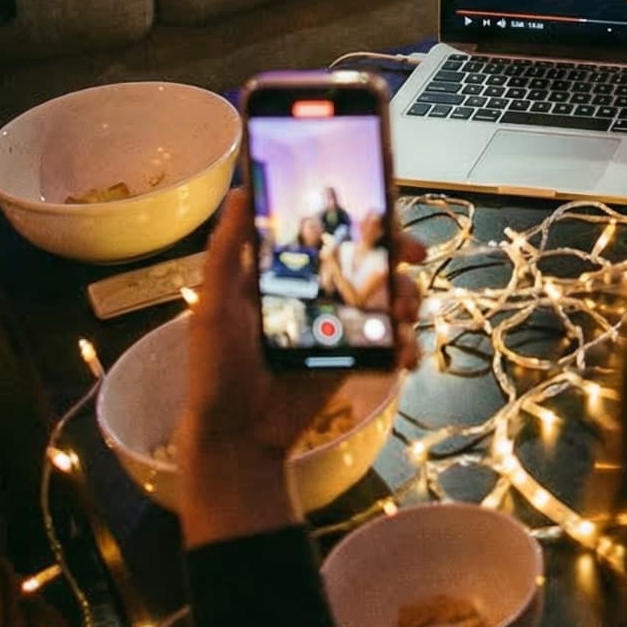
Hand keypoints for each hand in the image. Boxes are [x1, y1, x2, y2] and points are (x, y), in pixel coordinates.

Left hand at [177, 190, 423, 547]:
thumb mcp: (213, 306)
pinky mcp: (357, 360)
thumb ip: (227, 251)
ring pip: (392, 296)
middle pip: (373, 258)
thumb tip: (239, 190)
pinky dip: (407, 346)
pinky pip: (394, 343)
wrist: (237, 436)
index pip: (331, 230)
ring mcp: (343, 326)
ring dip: (410, 297)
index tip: (384, 203)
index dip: (361, 213)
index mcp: (289, 273)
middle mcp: (321, 292)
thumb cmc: (217, 368)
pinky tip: (405, 357)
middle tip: (413, 255)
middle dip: (400, 250)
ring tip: (404, 315)